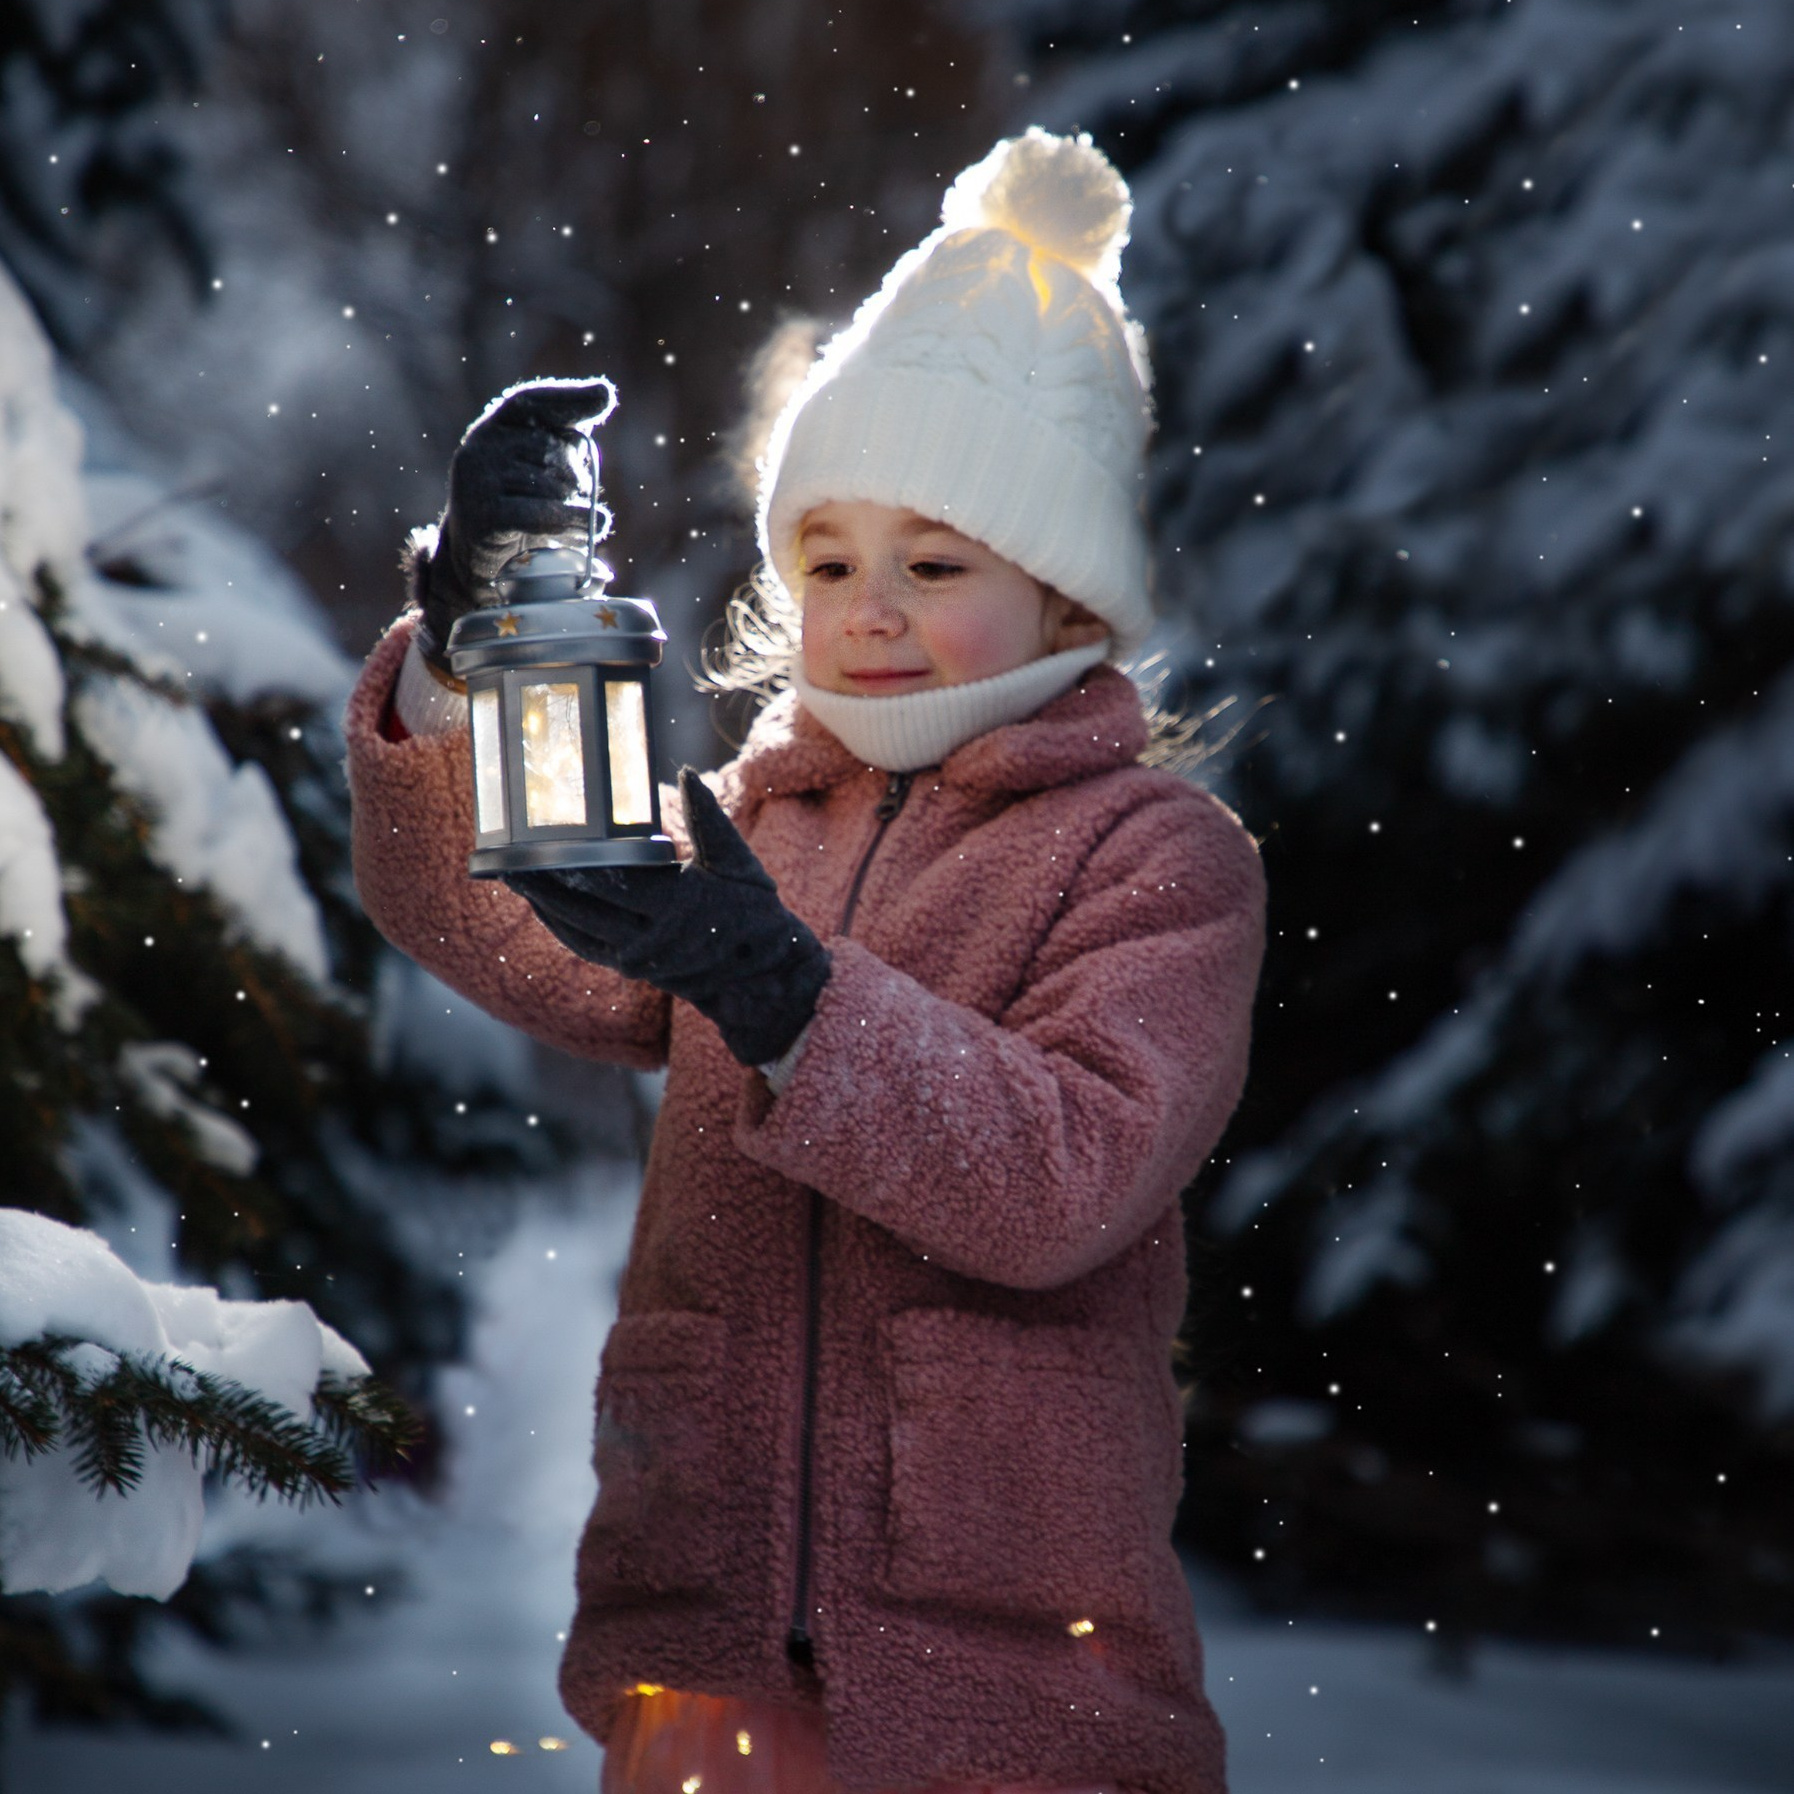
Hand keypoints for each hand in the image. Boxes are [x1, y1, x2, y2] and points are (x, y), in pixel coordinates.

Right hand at [409, 376, 618, 670]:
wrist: (476, 562)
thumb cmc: (517, 508)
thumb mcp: (539, 468)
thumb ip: (567, 434)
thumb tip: (604, 391)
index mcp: (493, 430)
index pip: (530, 402)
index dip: (567, 399)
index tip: (604, 400)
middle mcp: (479, 448)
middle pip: (551, 450)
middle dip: (575, 476)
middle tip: (575, 497)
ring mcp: (476, 482)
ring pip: (550, 486)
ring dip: (574, 506)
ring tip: (573, 522)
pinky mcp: (483, 517)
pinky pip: (540, 514)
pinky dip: (571, 522)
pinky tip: (592, 530)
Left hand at [504, 768, 830, 1067]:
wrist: (763, 974)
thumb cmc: (754, 912)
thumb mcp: (739, 862)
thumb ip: (709, 819)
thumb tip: (687, 774)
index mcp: (680, 903)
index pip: (616, 880)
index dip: (578, 862)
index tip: (549, 841)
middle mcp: (653, 936)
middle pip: (585, 907)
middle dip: (545, 883)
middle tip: (510, 860)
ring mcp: (639, 956)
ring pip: (577, 929)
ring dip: (543, 904)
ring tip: (513, 878)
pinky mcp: (632, 968)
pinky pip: (585, 946)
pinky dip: (559, 926)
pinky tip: (540, 905)